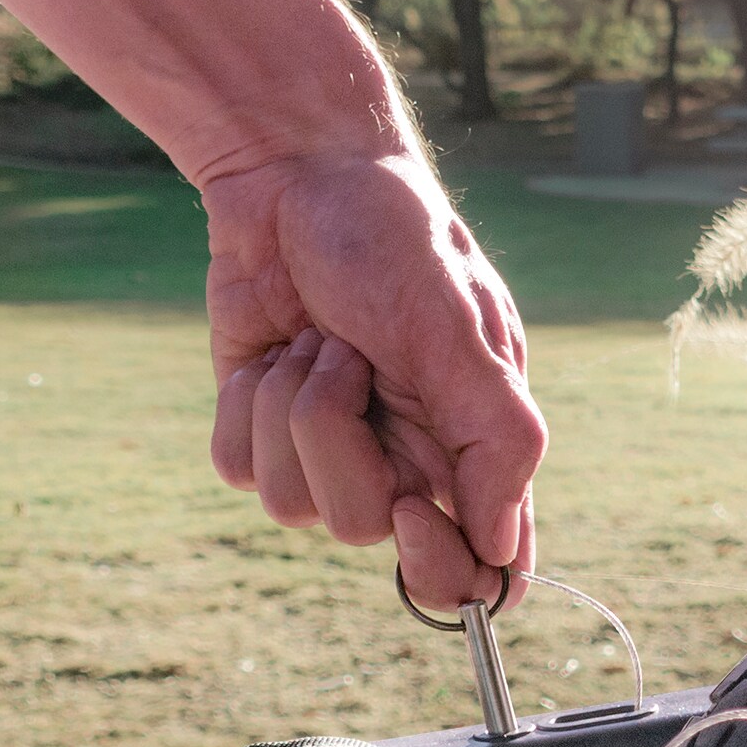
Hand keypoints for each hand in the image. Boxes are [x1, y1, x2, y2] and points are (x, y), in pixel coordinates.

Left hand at [202, 151, 543, 607]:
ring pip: (293, 507)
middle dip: (341, 443)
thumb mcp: (461, 328)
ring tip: (319, 340)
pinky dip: (247, 402)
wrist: (294, 173)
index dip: (446, 572)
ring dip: (293, 406)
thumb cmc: (396, 240)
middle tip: (350, 365)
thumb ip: (497, 439)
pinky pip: (241, 469)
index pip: (479, 573)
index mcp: (474, 454)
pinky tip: (275, 346)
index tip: (410, 512)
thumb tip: (505, 551)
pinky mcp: (262, 434)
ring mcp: (331, 457)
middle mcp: (407, 468)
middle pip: (368, 535)